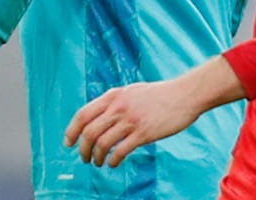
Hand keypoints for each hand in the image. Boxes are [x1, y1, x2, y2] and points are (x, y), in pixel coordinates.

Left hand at [65, 80, 204, 166]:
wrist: (185, 94)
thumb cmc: (161, 94)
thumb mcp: (132, 91)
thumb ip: (116, 101)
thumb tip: (99, 115)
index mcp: (113, 96)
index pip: (83, 114)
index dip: (71, 131)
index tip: (69, 143)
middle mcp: (118, 107)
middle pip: (89, 132)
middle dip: (83, 149)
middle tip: (85, 158)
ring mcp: (131, 120)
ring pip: (102, 144)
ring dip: (96, 158)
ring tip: (99, 163)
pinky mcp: (144, 133)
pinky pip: (120, 152)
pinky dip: (112, 161)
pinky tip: (113, 164)